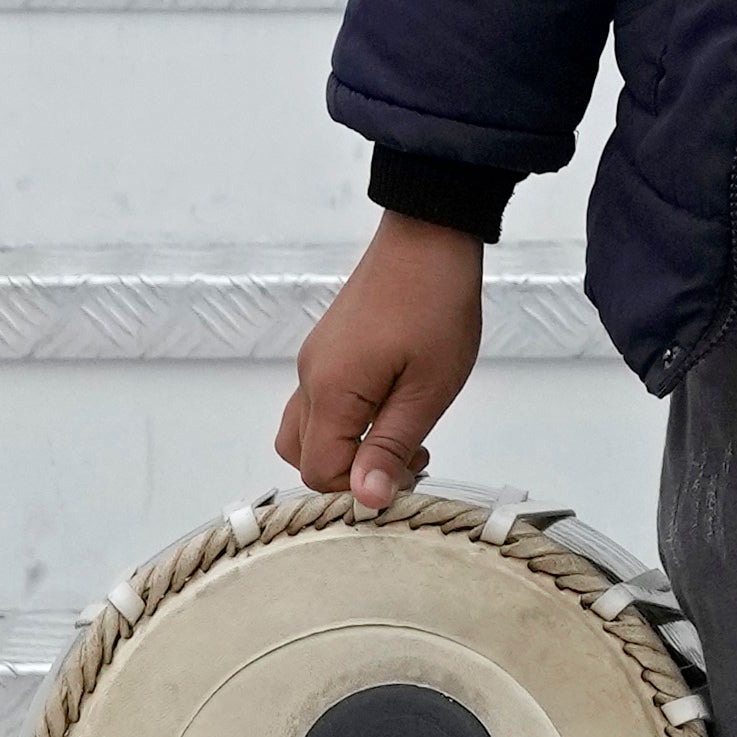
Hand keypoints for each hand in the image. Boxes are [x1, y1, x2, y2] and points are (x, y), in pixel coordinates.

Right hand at [277, 215, 488, 508]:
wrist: (428, 237)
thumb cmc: (435, 305)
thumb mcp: (427, 389)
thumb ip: (391, 446)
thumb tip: (366, 498)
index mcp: (329, 391)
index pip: (320, 472)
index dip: (362, 487)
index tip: (409, 472)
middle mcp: (310, 377)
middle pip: (301, 456)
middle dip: (349, 471)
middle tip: (407, 457)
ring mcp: (315, 361)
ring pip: (306, 430)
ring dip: (346, 446)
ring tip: (401, 434)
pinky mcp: (328, 348)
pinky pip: (320, 402)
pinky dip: (346, 421)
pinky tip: (392, 406)